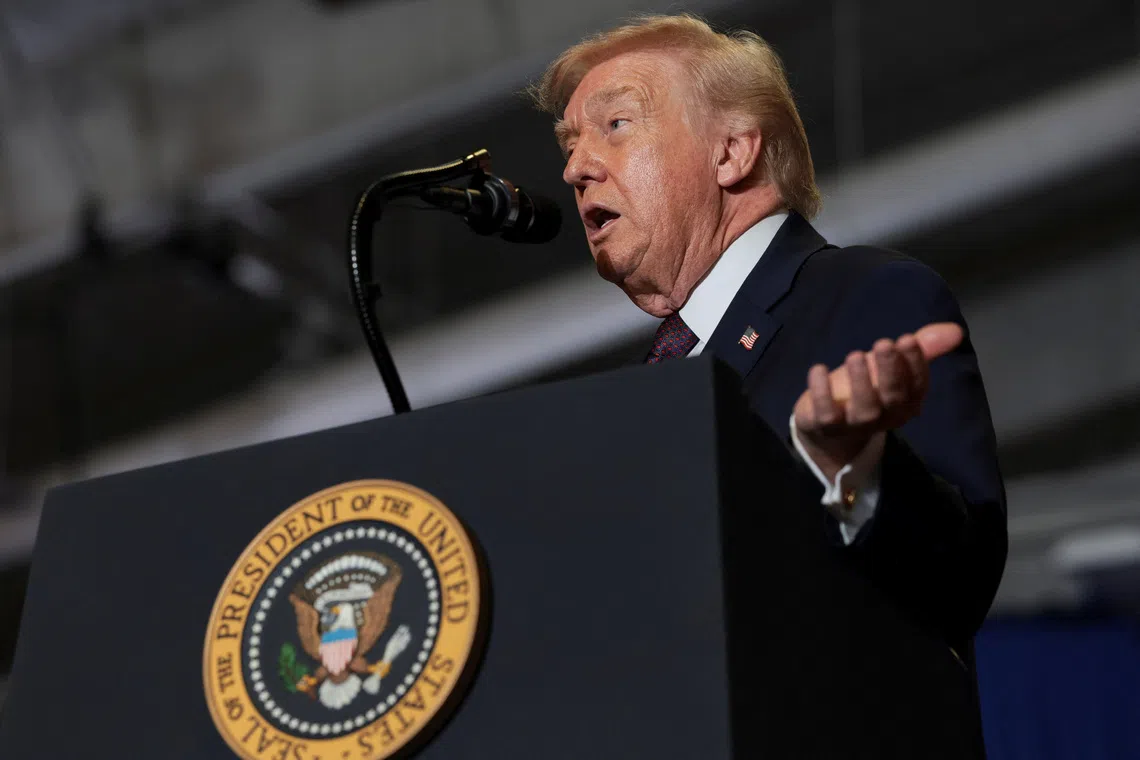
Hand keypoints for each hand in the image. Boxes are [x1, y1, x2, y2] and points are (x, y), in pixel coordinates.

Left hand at [793, 322, 962, 480]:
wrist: (827, 423)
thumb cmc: (867, 386)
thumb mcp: (892, 364)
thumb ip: (922, 347)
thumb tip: (956, 331)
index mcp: (907, 401)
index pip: (917, 384)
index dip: (915, 362)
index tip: (907, 339)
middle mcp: (885, 416)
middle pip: (894, 397)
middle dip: (891, 370)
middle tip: (883, 344)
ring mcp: (855, 424)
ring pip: (864, 409)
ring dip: (861, 382)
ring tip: (855, 355)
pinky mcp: (826, 426)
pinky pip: (826, 415)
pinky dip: (821, 392)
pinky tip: (818, 369)